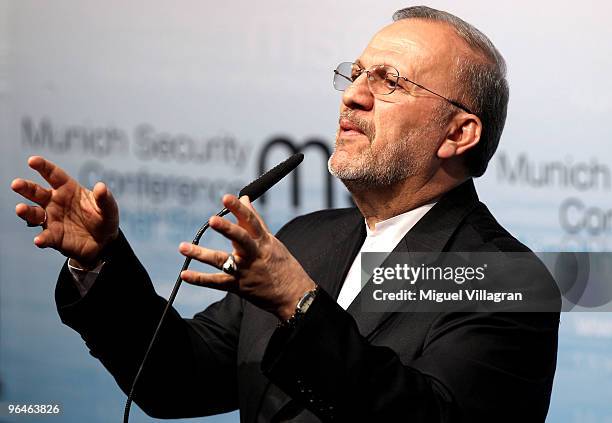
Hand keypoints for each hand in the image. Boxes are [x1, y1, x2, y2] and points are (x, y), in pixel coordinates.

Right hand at [11, 156, 118, 266]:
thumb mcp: (109, 208)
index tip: (32, 160)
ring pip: (34, 214)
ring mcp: (52, 219)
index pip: (53, 175)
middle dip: (25, 187)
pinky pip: (45, 237)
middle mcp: (55, 202)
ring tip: (21, 209)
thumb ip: (105, 198)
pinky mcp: (54, 237)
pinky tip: (39, 240)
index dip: (43, 167)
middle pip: (36, 192)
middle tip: (16, 184)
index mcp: (68, 189)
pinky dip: (41, 238)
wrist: (105, 243)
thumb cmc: (104, 219)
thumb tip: (101, 187)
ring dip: (26, 211)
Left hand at [179, 195, 315, 319]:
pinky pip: (217, 283)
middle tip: (212, 219)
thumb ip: (255, 220)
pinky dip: (200, 279)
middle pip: (240, 239)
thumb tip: (245, 199)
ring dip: (201, 254)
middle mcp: (254, 255)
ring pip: (222, 261)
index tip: (227, 197)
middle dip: (227, 229)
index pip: (251, 221)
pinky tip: (185, 274)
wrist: (293, 295)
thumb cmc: (282, 265)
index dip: (239, 209)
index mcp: (263, 241)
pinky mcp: (238, 286)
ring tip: (183, 247)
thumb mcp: (271, 241)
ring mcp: (245, 271)